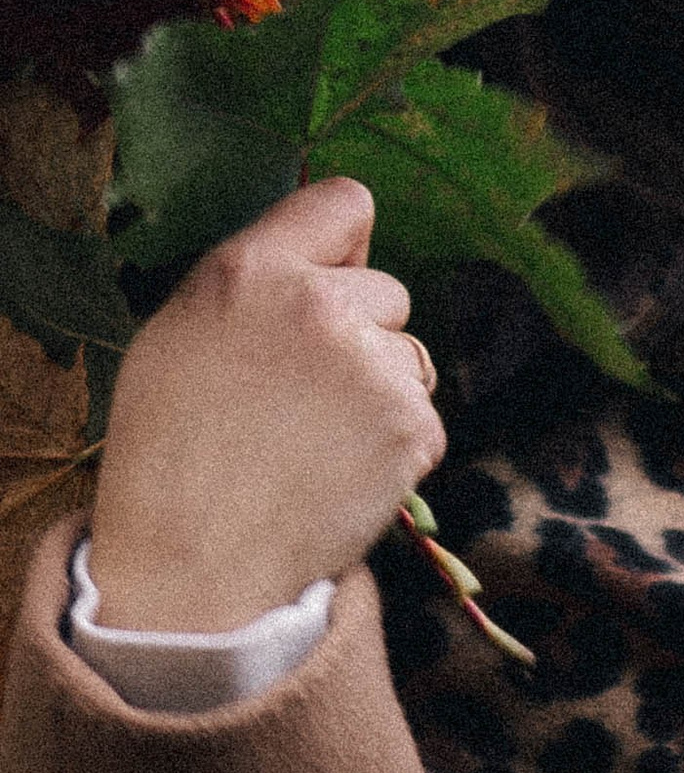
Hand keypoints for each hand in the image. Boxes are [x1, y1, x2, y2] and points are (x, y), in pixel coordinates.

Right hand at [88, 179, 444, 635]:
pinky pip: (422, 415)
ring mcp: (372, 367)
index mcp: (249, 271)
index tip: (331, 281)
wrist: (191, 570)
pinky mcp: (411, 426)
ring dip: (381, 390)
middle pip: (388, 290)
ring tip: (313, 442)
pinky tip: (339, 474)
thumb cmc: (171, 454)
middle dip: (361, 332)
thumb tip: (329, 259)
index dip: (343, 247)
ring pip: (410, 355)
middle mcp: (318, 306)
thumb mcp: (177, 337)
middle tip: (299, 396)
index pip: (345, 202)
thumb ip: (255, 283)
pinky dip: (394, 446)